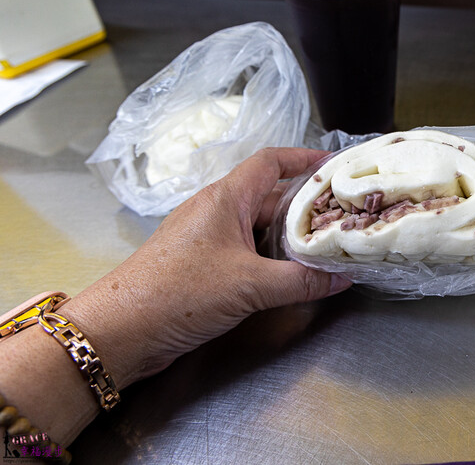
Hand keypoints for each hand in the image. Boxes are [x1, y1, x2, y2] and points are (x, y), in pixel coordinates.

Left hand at [62, 147, 351, 388]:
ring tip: (324, 245)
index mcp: (224, 199)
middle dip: (305, 206)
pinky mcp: (202, 265)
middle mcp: (216, 212)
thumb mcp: (250, 286)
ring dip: (289, 236)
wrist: (121, 331)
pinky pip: (246, 251)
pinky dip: (272, 258)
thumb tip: (339, 278)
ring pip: (258, 227)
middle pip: (270, 197)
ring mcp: (207, 239)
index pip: (270, 162)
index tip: (333, 164)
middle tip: (340, 215)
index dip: (304, 157)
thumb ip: (300, 281)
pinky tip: (291, 274)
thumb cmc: (177, 292)